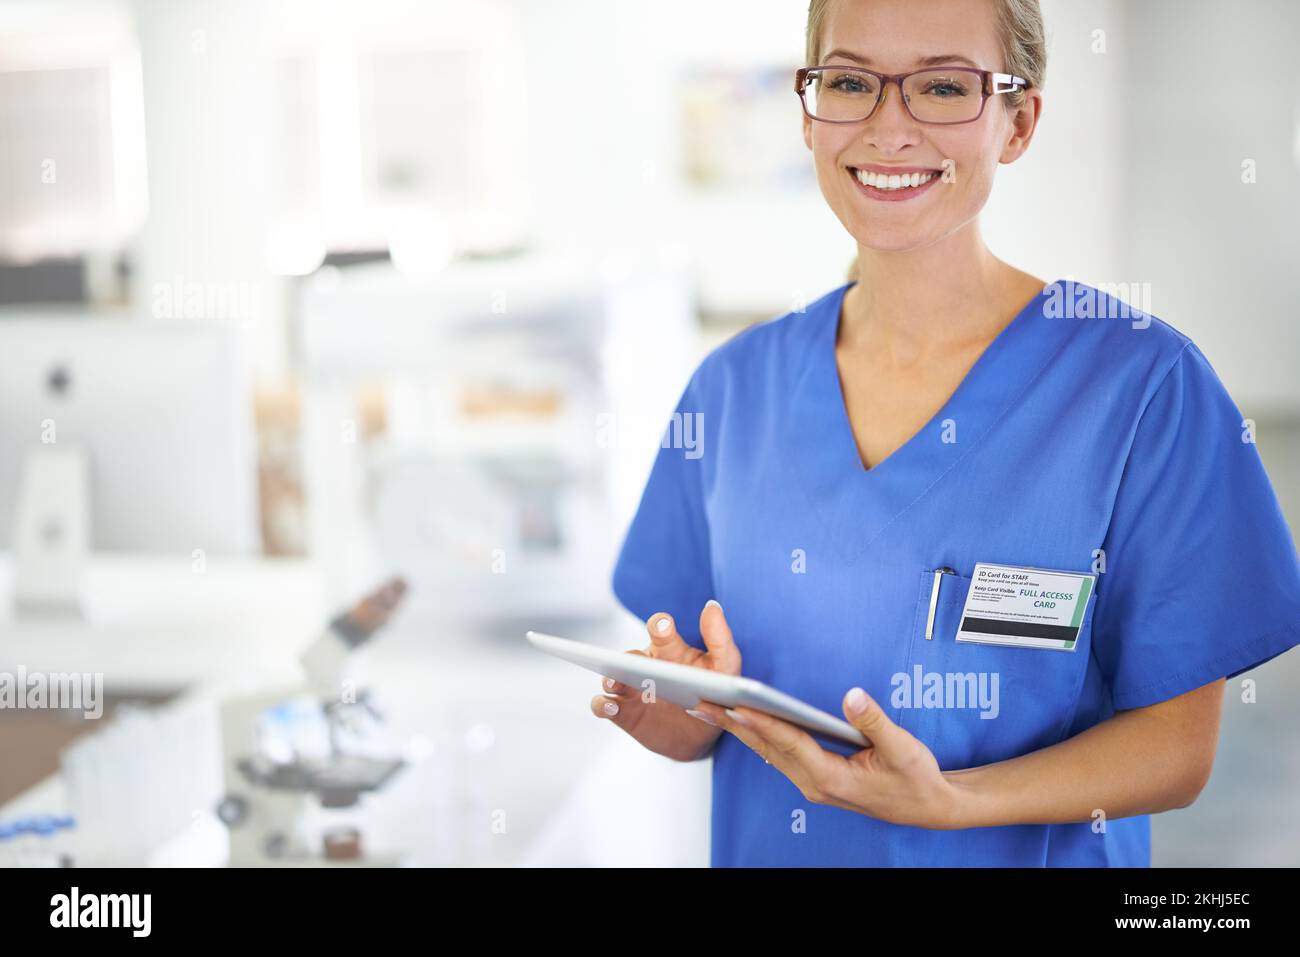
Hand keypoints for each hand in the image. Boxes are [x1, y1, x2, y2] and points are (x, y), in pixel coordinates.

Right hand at [591, 600, 740, 761]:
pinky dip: (602, 705)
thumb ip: (720, 638)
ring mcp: (631, 688)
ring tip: (615, 684)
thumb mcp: (726, 667)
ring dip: (610, 679)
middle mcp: (646, 665)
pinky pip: (604, 705)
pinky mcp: (623, 712)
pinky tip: (611, 707)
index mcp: (669, 648)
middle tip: (632, 662)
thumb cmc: (714, 692)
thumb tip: (712, 606)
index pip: (660, 630)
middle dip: (629, 656)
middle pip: (632, 654)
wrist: (704, 734)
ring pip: (612, 678)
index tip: (664, 626)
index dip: (660, 626)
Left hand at [693, 687, 957, 827]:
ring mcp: (813, 783)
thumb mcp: (902, 747)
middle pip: (767, 748)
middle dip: (733, 723)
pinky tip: (744, 721)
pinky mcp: (816, 778)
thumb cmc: (916, 779)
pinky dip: (759, 736)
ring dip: (740, 729)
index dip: (762, 722)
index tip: (735, 703)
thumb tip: (852, 696)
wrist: (929, 806)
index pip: (789, 744)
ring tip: (711, 707)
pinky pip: (779, 754)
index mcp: (832, 778)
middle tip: (701, 701)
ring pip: (769, 752)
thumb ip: (874, 722)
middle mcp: (816, 783)